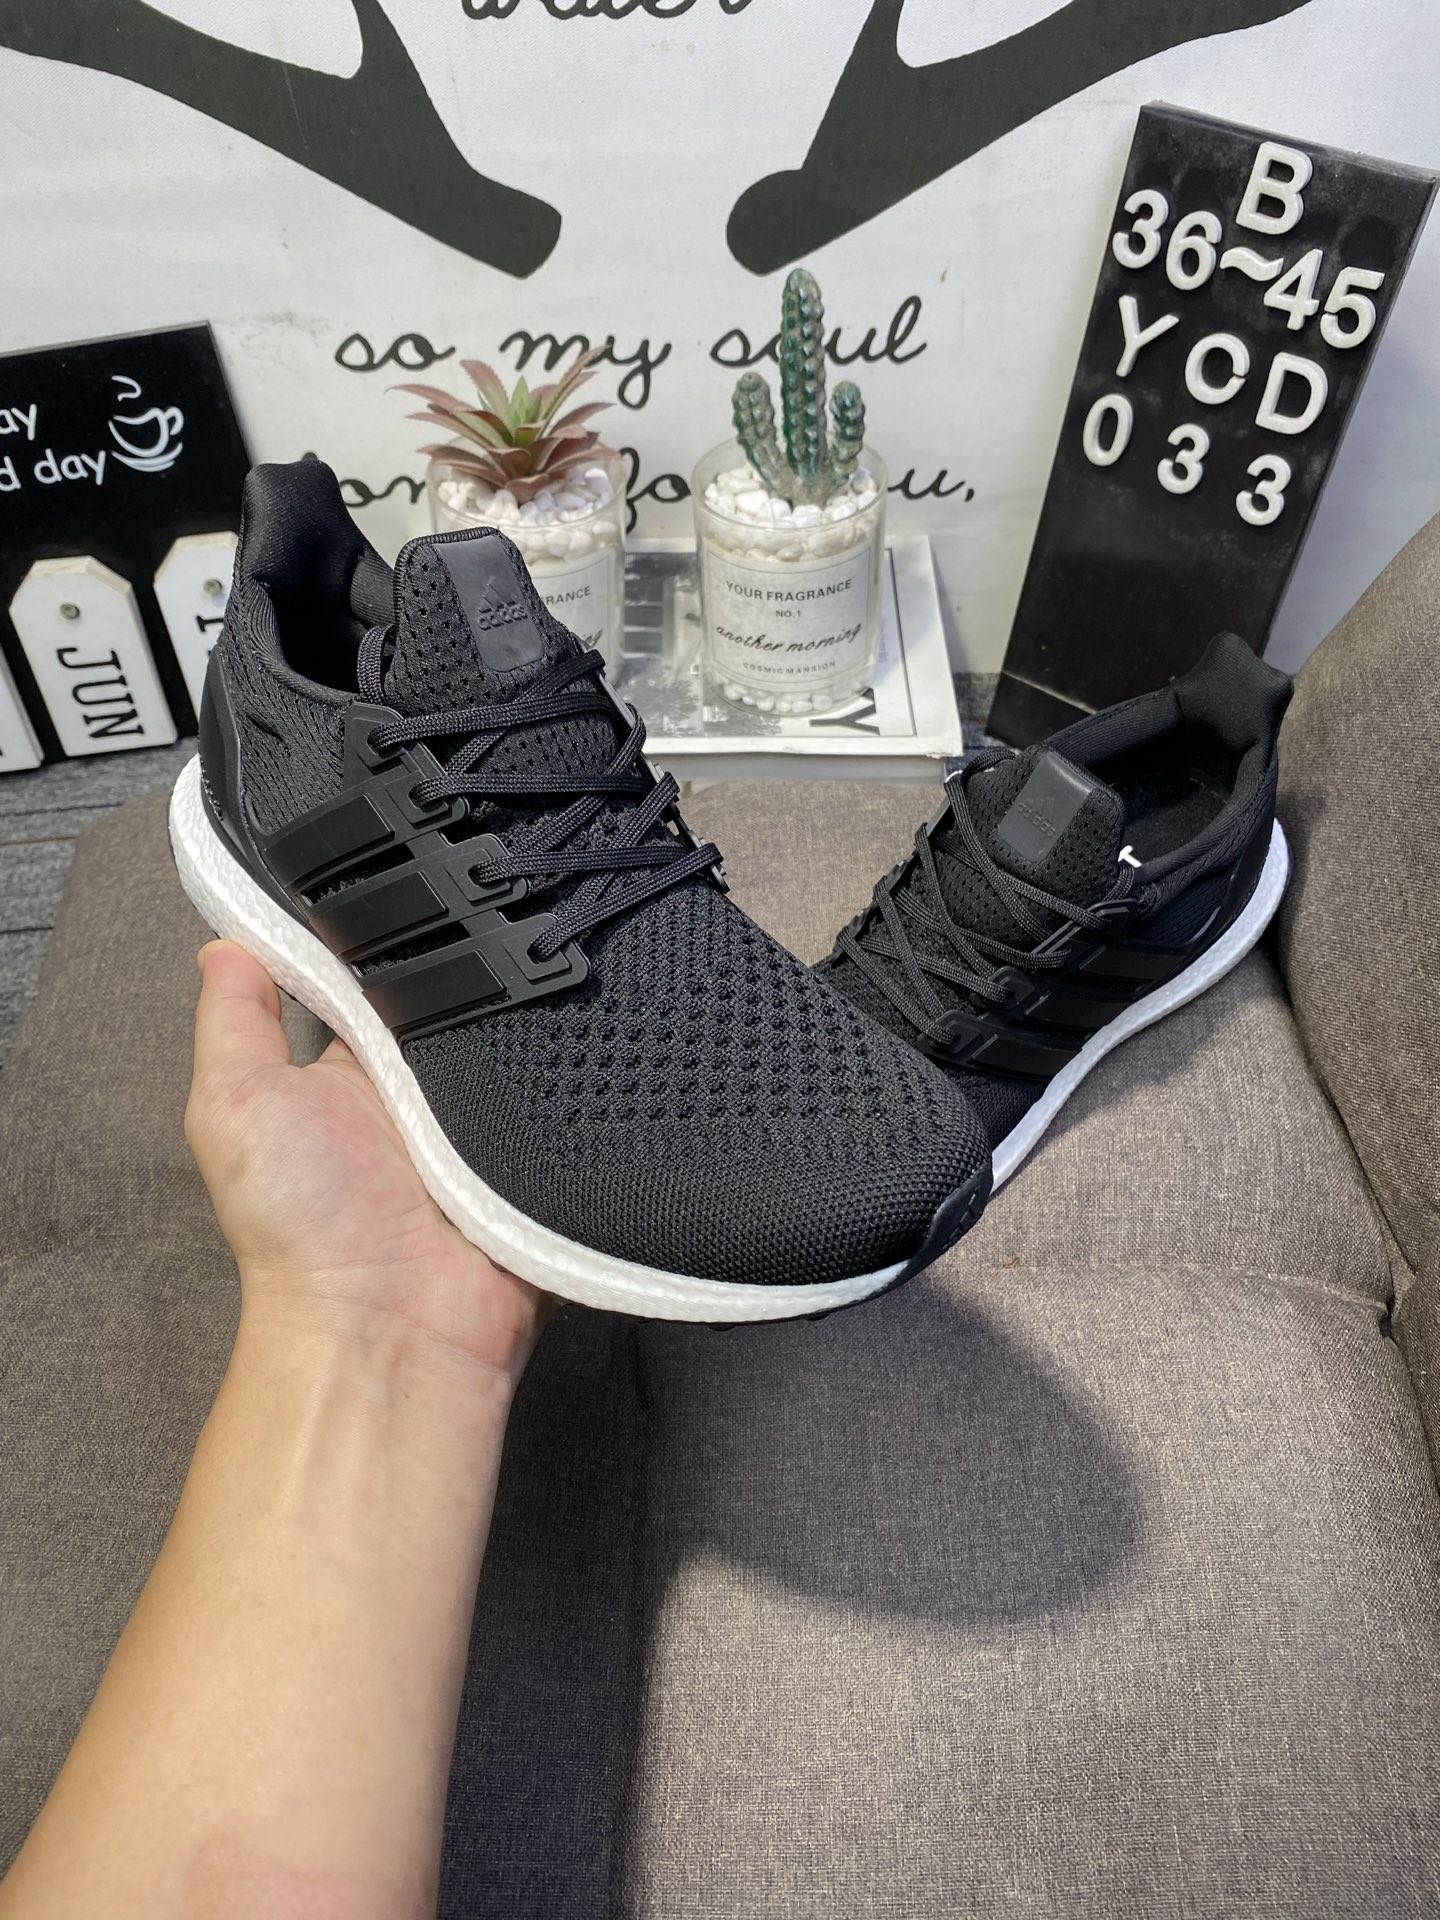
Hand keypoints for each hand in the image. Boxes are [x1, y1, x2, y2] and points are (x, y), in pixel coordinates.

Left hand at [185, 940, 549, 1387]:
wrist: (389, 1327)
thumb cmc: (298, 1224)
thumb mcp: (236, 1107)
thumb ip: (233, 1024)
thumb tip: (226, 941)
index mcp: (349, 1073)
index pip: (378, 982)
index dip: (392, 931)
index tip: (417, 870)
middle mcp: (421, 1093)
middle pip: (460, 999)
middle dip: (477, 958)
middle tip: (500, 900)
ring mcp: (488, 1123)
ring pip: (523, 1036)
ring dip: (533, 1007)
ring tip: (552, 946)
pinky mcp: (546, 1154)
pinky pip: (574, 1094)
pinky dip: (577, 1066)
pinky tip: (588, 1017)